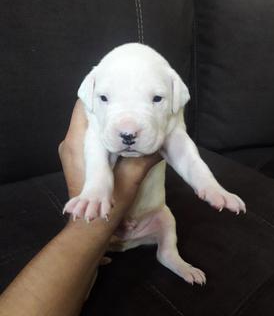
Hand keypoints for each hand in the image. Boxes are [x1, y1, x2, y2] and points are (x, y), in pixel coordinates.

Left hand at [59, 99, 161, 217]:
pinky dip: (103, 132)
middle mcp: (70, 144)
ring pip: (88, 125)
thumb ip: (144, 159)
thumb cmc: (106, 205)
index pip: (84, 105)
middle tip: (127, 98)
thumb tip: (159, 143)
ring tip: (126, 113)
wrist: (89, 227)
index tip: (119, 88)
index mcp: (78, 143)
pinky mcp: (78, 160)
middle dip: (106, 105)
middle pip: (86, 113)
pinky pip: (89, 137)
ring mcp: (72, 152)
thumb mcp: (131, 179)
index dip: (101, 93)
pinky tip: (120, 134)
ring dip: (105, 119)